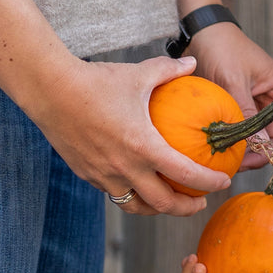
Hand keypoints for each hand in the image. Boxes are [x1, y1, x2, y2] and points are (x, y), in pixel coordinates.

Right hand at [30, 55, 233, 215]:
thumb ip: (168, 71)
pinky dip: (132, 194)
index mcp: (143, 146)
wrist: (50, 92)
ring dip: (157, 208)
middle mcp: (125, 168)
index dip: (208, 182)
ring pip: (137, 206)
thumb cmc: (96, 81)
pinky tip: (139, 184)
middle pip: (163, 204)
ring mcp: (105, 177)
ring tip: (169, 201)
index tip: (222, 182)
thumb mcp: (138, 73)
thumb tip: (192, 64)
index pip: (185, 174)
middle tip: (199, 202)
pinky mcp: (89, 176)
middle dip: (186, 208)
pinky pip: (116, 193)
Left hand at [189, 23, 272, 168]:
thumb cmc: (223, 48)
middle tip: (248, 166)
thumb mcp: (234, 82)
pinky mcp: (244, 110)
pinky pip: (248, 133)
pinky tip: (231, 153)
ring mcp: (260, 106)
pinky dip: (242, 145)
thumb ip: (246, 114)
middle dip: (268, 154)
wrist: (202, 34)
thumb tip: (257, 146)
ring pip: (264, 138)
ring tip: (236, 162)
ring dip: (253, 152)